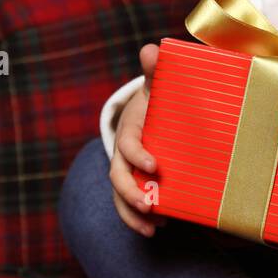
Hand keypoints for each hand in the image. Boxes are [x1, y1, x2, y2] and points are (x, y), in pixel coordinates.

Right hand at [109, 43, 168, 236]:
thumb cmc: (158, 99)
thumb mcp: (157, 84)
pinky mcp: (138, 184)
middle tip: (150, 206)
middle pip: (118, 177)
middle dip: (130, 194)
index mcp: (130, 130)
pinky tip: (160, 227)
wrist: (154, 113)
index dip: (137, 156)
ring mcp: (128, 172)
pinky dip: (141, 219)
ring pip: (121, 196)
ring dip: (133, 214)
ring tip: (153, 228)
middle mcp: (123, 154)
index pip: (127, 145)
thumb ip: (156, 70)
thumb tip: (151, 49)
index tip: (155, 166)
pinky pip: (132, 205)